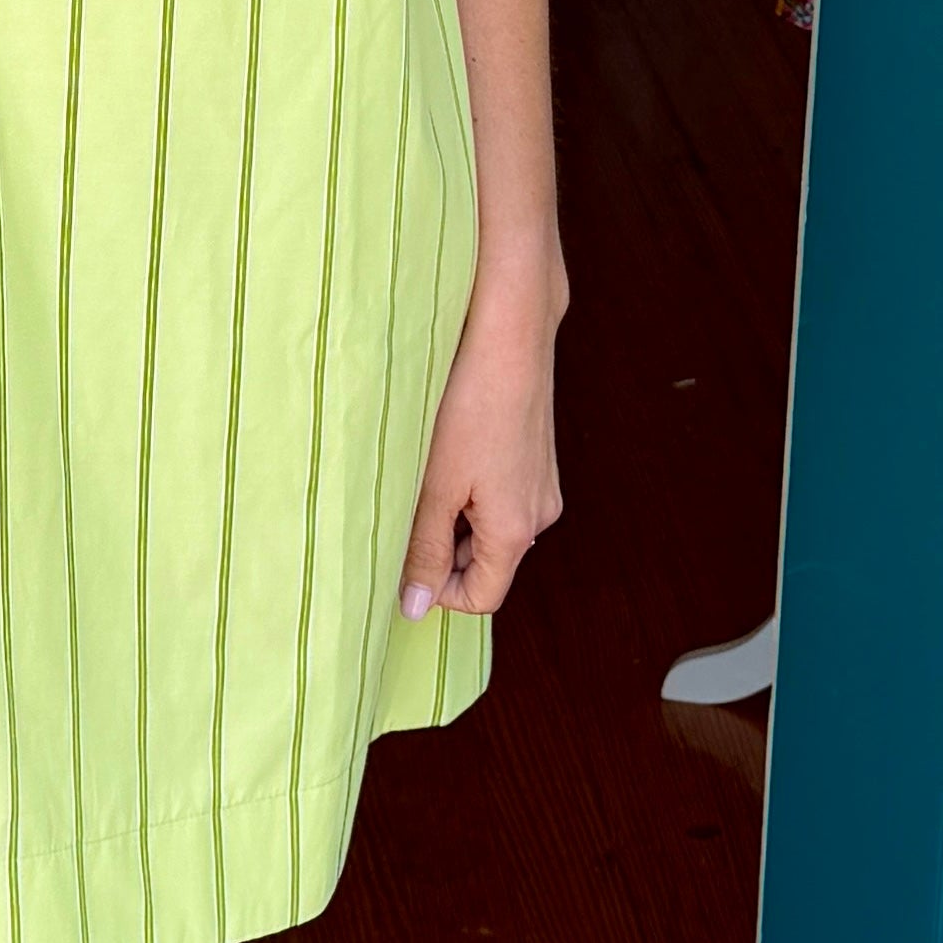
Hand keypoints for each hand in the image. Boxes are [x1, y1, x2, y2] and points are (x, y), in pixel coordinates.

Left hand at [399, 272, 563, 624]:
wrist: (511, 335)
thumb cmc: (473, 404)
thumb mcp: (435, 485)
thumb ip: (423, 549)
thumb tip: (414, 607)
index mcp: (516, 531)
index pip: (480, 598)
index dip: (436, 591)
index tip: (401, 561)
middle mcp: (539, 516)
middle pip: (484, 564)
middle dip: (441, 550)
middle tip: (404, 510)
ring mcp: (541, 487)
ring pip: (488, 529)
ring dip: (452, 517)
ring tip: (425, 476)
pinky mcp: (536, 462)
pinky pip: (499, 498)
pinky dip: (470, 491)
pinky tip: (448, 455)